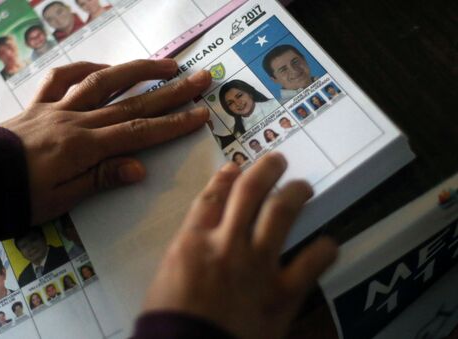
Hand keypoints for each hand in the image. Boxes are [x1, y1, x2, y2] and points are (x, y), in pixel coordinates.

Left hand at [2, 59, 211, 224]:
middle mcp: (75, 120)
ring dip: (137, 70)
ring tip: (165, 65)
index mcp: (84, 147)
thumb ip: (100, 179)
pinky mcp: (37, 104)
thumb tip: (139, 167)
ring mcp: (55, 108)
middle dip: (169, 91)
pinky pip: (62, 79)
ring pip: (103, 81)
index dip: (173, 123)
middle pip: (131, 101)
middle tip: (199, 78)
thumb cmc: (15, 198)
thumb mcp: (61, 199)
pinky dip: (84, 69)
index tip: (201, 113)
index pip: (138, 131)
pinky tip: (102, 68)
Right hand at [143, 153, 337, 338]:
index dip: (225, 177)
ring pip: (281, 214)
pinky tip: (329, 244)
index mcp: (194, 241)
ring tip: (303, 187)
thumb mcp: (165, 280)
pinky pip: (311, 263)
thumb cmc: (169, 324)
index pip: (213, 197)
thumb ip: (185, 254)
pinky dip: (323, 250)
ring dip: (295, 194)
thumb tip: (199, 241)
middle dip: (265, 171)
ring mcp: (257, 266)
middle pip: (249, 193)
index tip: (235, 167)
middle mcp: (227, 244)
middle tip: (277, 161)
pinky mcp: (282, 294)